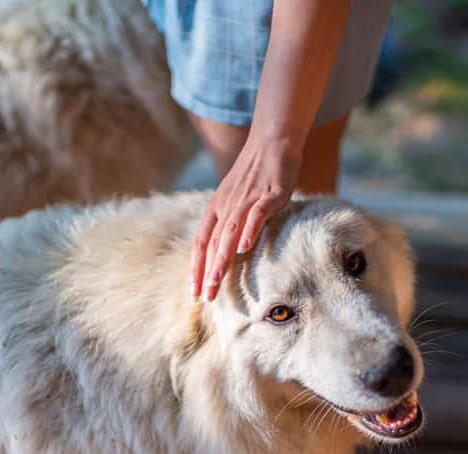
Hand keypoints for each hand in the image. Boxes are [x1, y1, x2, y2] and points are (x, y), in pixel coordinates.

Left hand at [190, 136, 300, 301]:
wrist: (272, 141)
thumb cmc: (256, 174)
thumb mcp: (238, 200)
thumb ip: (231, 223)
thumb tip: (229, 250)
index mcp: (217, 209)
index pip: (201, 242)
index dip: (196, 268)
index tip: (194, 292)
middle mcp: (227, 206)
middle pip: (213, 243)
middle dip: (208, 272)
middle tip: (205, 297)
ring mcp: (246, 200)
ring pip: (229, 233)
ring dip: (221, 259)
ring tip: (216, 281)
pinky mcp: (268, 194)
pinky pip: (256, 214)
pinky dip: (249, 230)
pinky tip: (244, 247)